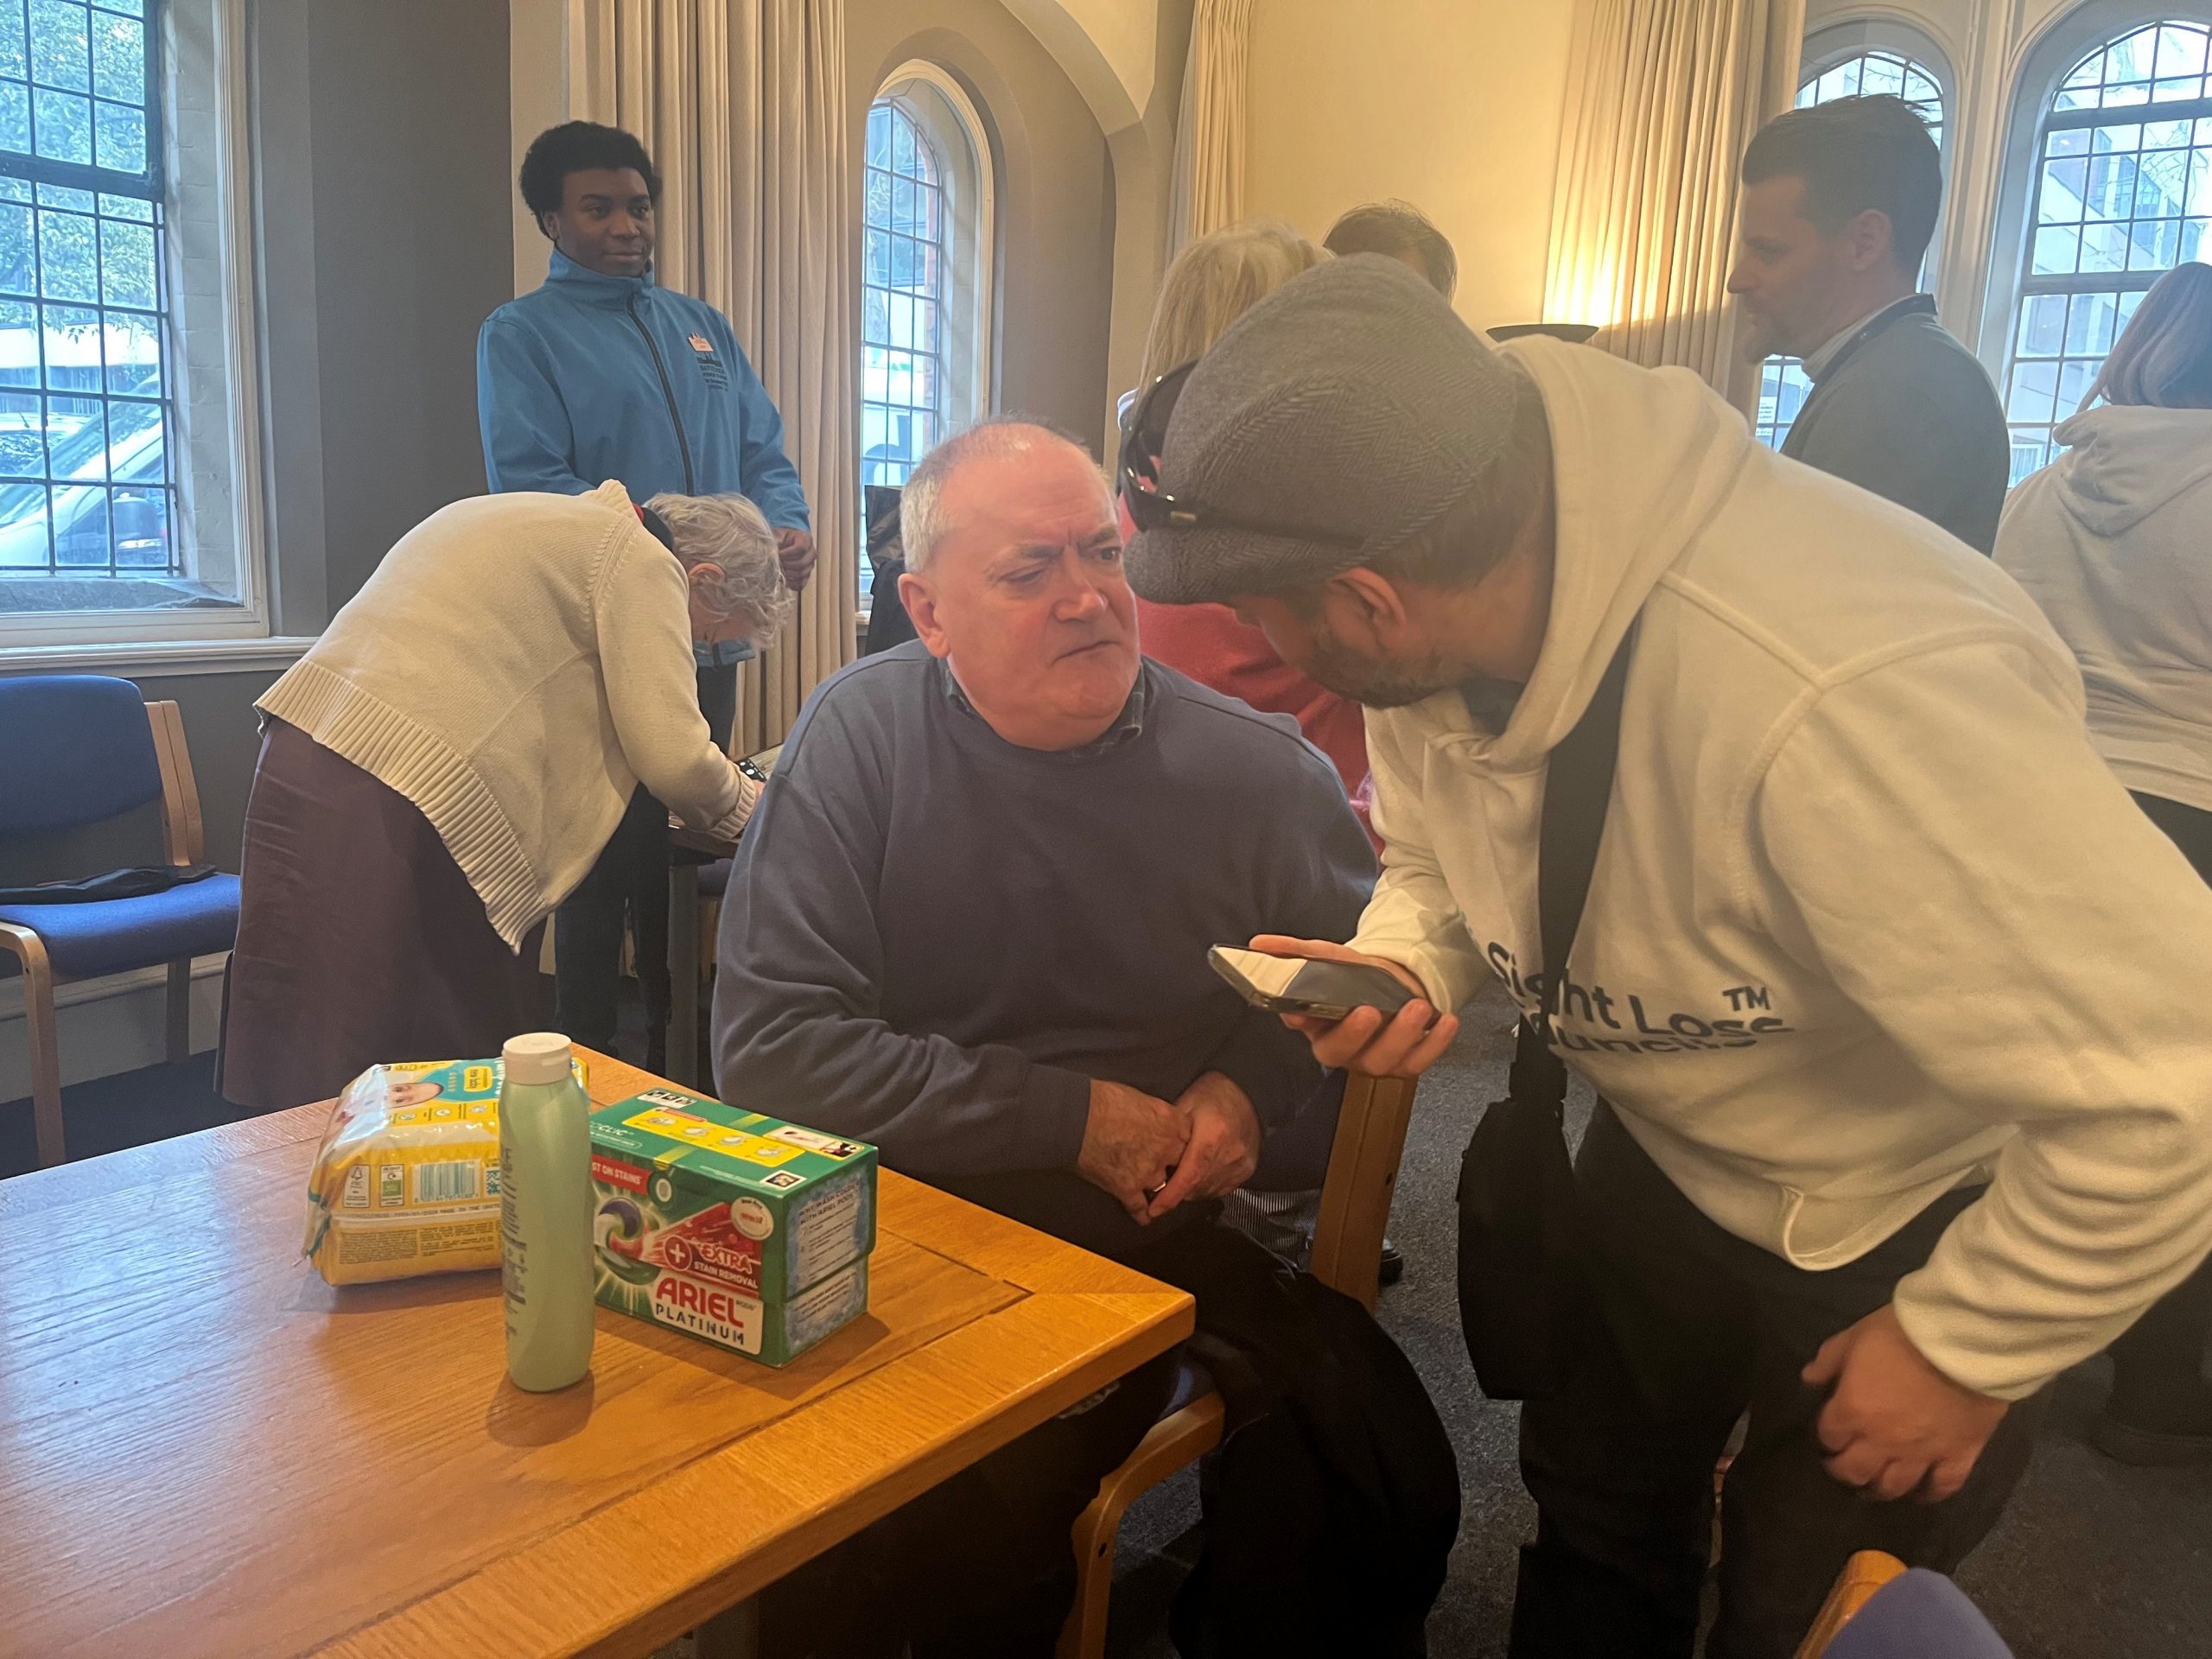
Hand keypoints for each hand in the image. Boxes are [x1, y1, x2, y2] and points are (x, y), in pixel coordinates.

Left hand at [775, 527, 816, 592]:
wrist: (785, 543)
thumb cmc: (781, 538)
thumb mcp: (777, 534)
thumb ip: (775, 540)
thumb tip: (770, 551)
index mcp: (806, 539)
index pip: (801, 548)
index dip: (787, 553)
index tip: (778, 554)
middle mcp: (811, 553)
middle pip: (802, 563)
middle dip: (786, 564)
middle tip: (776, 563)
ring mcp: (810, 566)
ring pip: (801, 574)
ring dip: (787, 574)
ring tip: (778, 570)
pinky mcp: (806, 576)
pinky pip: (800, 584)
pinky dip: (790, 584)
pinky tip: (782, 579)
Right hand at [1078, 1079, 1191, 1222]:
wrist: (1078, 1116)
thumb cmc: (1103, 1100)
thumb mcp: (1141, 1098)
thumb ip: (1157, 1114)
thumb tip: (1155, 1120)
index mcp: (1172, 1123)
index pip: (1192, 1140)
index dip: (1184, 1146)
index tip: (1180, 1149)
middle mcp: (1166, 1149)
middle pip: (1183, 1166)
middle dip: (1176, 1168)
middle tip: (1172, 1171)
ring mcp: (1148, 1171)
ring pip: (1163, 1187)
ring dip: (1158, 1188)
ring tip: (1157, 1192)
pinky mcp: (1127, 1188)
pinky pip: (1140, 1208)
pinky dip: (1142, 1214)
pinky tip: (1144, 1217)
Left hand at [1145, 1072, 1262, 1220]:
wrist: (1247, 1093)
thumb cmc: (1210, 1095)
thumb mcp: (1185, 1105)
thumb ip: (1170, 1133)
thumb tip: (1150, 1159)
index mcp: (1212, 1136)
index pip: (1189, 1176)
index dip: (1170, 1196)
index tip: (1153, 1210)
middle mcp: (1229, 1154)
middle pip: (1196, 1187)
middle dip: (1175, 1192)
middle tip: (1158, 1185)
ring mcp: (1241, 1165)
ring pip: (1207, 1191)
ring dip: (1190, 1190)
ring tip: (1177, 1178)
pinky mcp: (1247, 1171)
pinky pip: (1220, 1190)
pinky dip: (1205, 1188)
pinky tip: (1196, 1177)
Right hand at [1247, 934, 1458, 1078]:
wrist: (1393, 986)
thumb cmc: (1355, 977)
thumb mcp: (1328, 957)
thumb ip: (1296, 951)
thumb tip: (1257, 944)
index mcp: (1314, 1025)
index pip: (1301, 1026)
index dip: (1300, 1021)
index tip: (1299, 1010)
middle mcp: (1340, 1050)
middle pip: (1339, 1053)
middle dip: (1354, 1034)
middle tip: (1369, 1011)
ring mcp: (1372, 1061)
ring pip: (1381, 1062)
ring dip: (1401, 1036)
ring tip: (1417, 1007)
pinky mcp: (1404, 1064)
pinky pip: (1418, 1063)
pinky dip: (1435, 1044)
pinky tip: (1447, 1020)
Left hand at [1801, 1305, 2008, 1501]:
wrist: (1963, 1341)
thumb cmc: (1902, 1334)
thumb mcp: (1853, 1337)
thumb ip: (1828, 1362)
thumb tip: (1809, 1381)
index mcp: (1852, 1411)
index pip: (1828, 1438)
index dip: (1825, 1438)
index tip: (1828, 1436)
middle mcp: (1882, 1442)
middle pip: (1854, 1472)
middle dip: (1843, 1472)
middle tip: (1844, 1466)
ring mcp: (1921, 1454)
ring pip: (1893, 1487)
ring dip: (1879, 1490)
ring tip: (1874, 1485)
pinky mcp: (1958, 1457)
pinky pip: (1941, 1488)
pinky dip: (1928, 1494)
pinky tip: (1920, 1493)